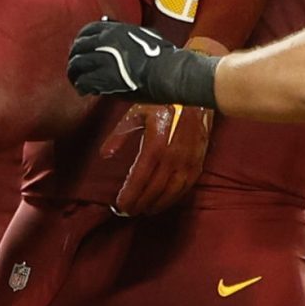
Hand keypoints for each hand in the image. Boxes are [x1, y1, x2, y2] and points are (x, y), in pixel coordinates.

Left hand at [68, 19, 217, 105]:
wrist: (168, 72)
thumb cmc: (164, 54)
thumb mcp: (146, 33)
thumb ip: (128, 32)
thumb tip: (117, 27)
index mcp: (114, 30)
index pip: (86, 31)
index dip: (80, 41)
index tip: (81, 49)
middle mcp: (104, 42)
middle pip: (77, 48)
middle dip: (74, 59)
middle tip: (76, 68)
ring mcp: (102, 61)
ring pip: (77, 66)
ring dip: (74, 74)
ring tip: (77, 82)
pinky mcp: (104, 79)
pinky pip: (84, 82)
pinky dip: (82, 87)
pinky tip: (85, 92)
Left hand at [102, 101, 213, 216]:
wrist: (196, 93)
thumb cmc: (162, 101)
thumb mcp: (136, 113)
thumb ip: (119, 135)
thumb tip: (105, 155)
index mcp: (156, 145)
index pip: (140, 178)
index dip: (129, 195)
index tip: (119, 206)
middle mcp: (173, 157)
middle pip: (155, 188)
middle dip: (140, 203)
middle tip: (129, 213)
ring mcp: (188, 160)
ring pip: (172, 191)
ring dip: (157, 204)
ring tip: (145, 211)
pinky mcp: (199, 161)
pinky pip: (186, 186)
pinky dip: (175, 197)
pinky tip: (165, 201)